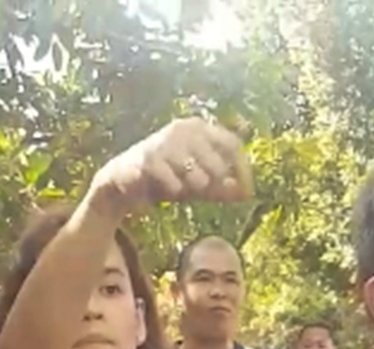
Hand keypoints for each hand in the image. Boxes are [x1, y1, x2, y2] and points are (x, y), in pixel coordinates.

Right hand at [91, 118, 252, 213]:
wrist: (125, 181)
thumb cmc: (167, 179)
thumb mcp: (198, 183)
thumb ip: (220, 187)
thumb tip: (247, 194)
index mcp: (199, 128)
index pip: (231, 144)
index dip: (243, 169)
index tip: (248, 194)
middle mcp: (183, 129)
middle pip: (216, 160)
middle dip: (217, 183)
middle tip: (208, 194)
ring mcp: (165, 141)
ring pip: (195, 172)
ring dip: (195, 186)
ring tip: (184, 190)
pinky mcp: (147, 158)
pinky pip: (172, 181)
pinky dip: (174, 189)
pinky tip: (171, 192)